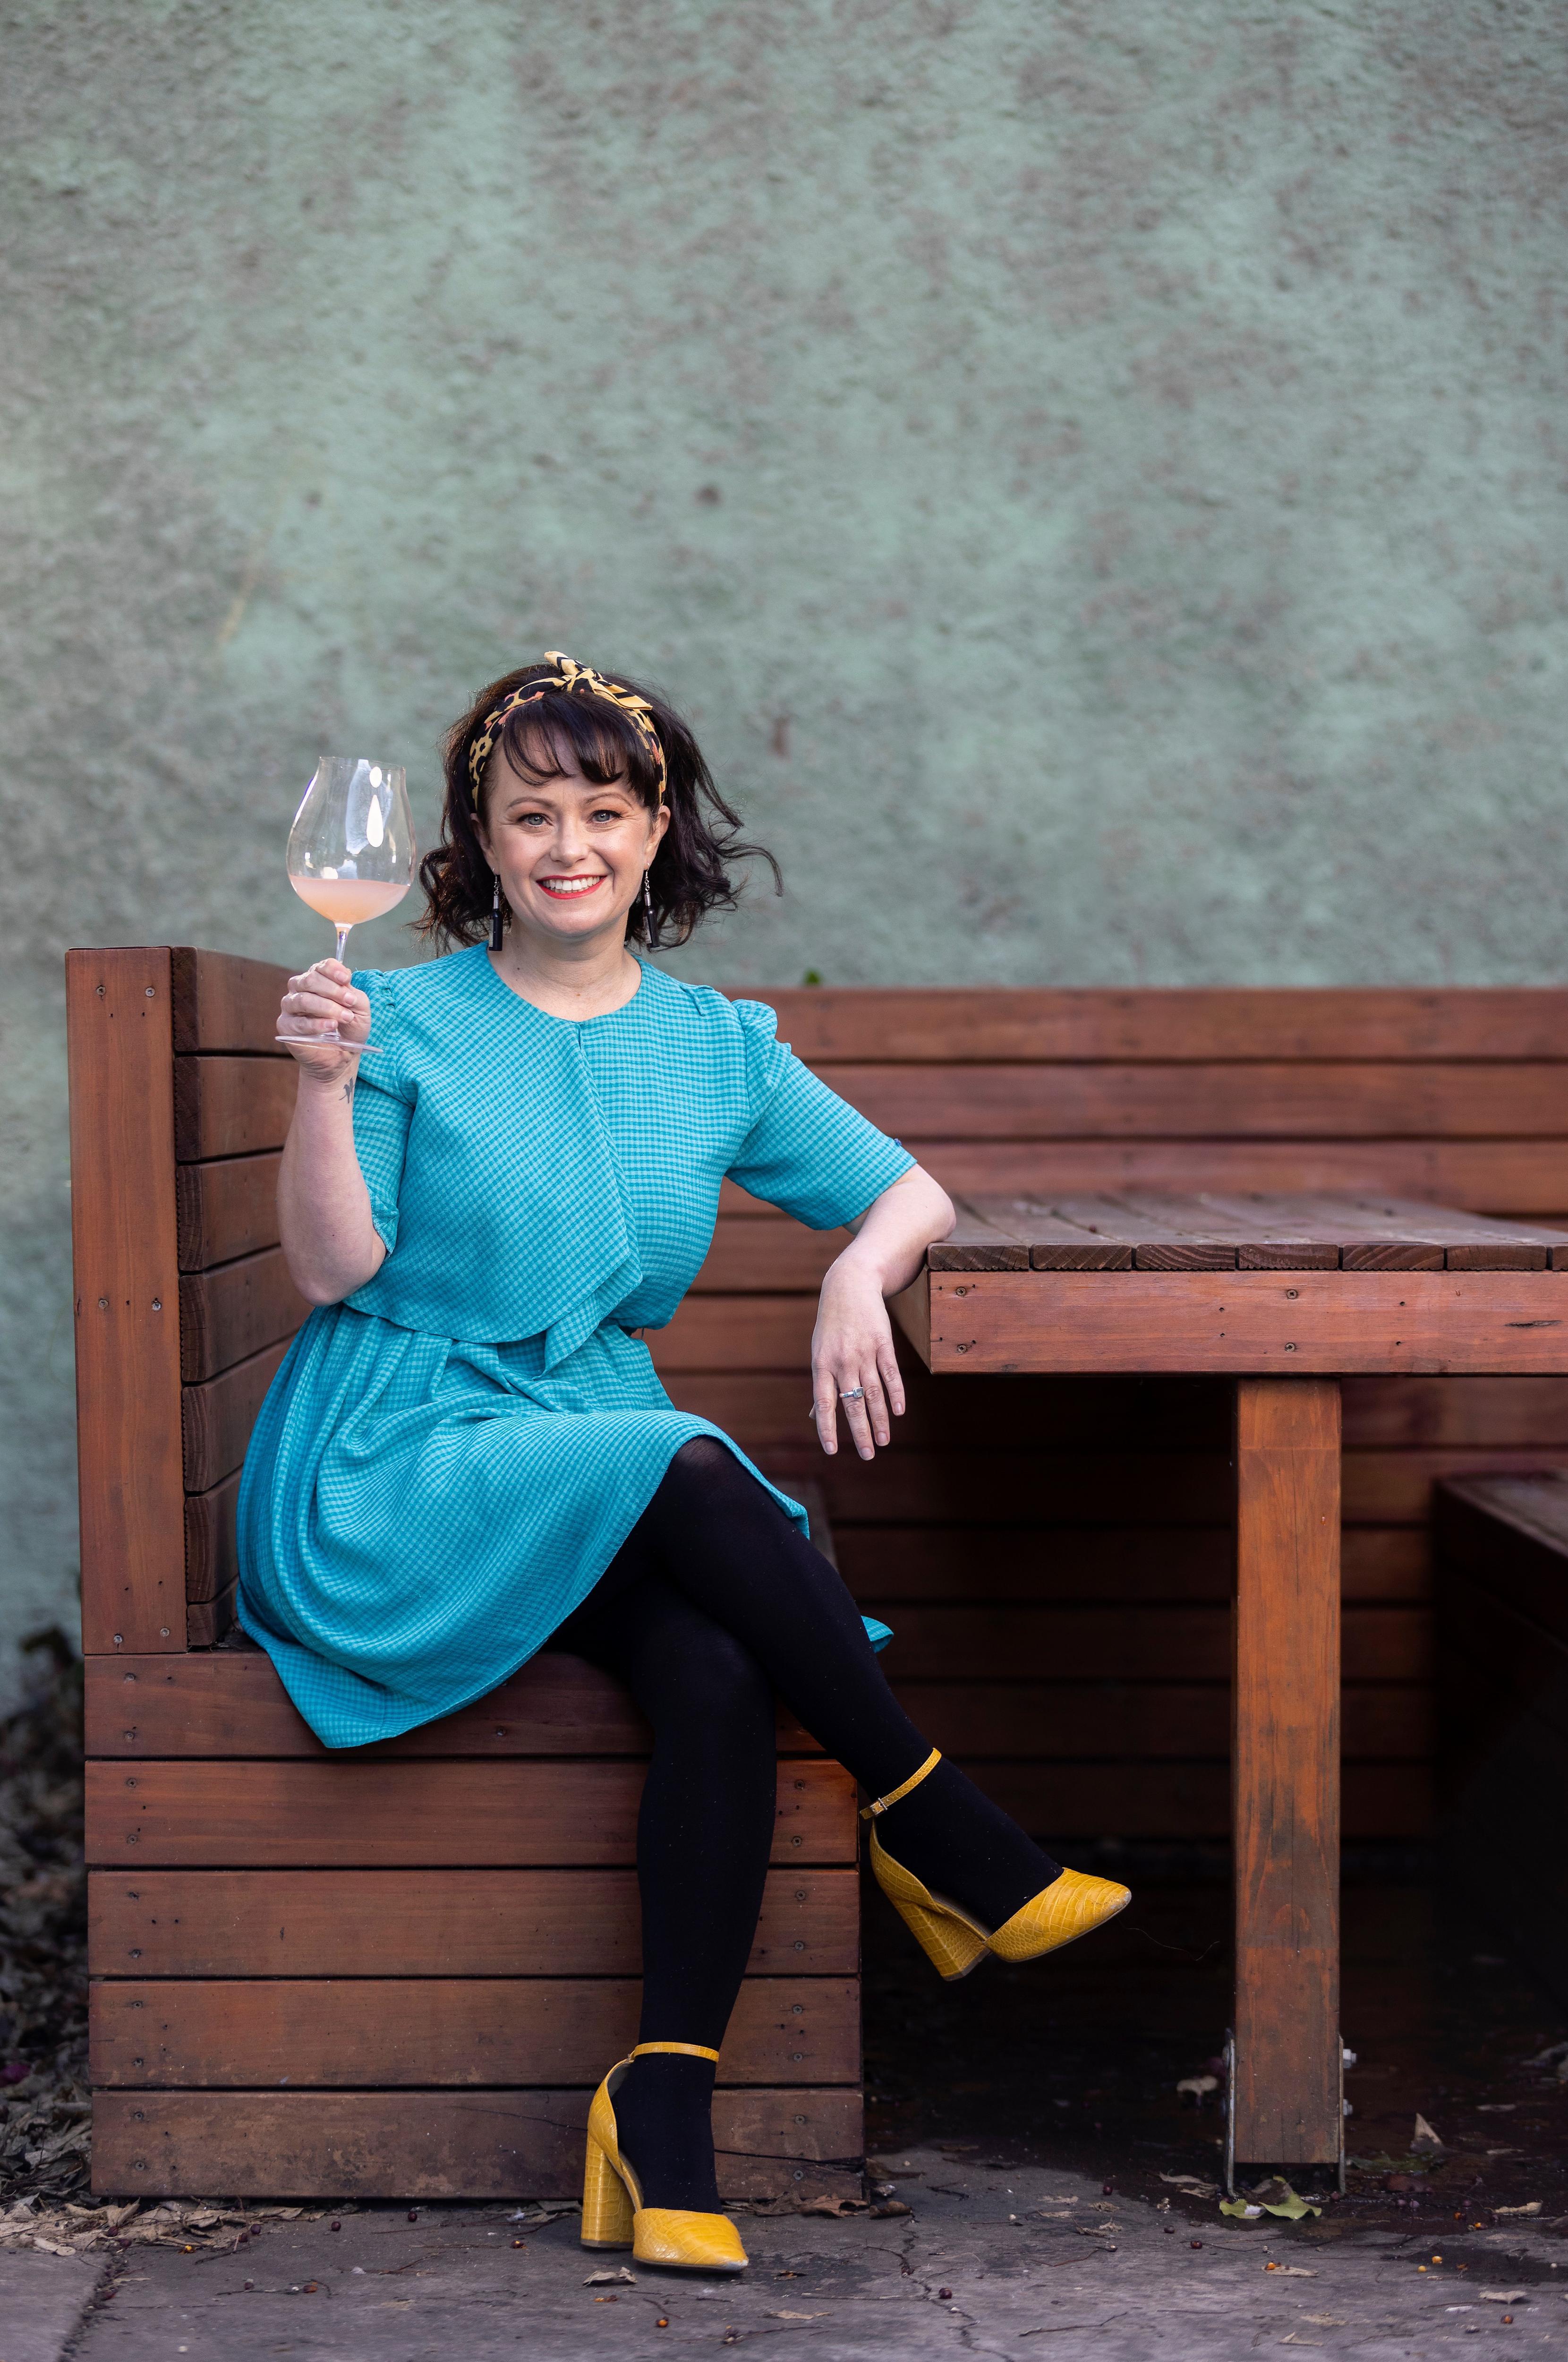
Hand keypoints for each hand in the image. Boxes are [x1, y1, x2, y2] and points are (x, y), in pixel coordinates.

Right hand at [277, 960, 370, 1080]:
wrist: (342, 1056)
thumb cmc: (349, 1029)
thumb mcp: (360, 1010)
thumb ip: (355, 995)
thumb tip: (345, 985)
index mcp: (319, 980)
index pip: (321, 967)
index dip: (333, 970)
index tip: (347, 979)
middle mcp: (301, 989)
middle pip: (310, 979)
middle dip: (333, 990)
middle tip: (350, 1002)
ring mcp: (290, 1007)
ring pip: (303, 999)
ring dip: (327, 1007)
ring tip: (344, 1018)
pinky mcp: (285, 1026)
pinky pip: (298, 1022)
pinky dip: (316, 1024)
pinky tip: (331, 1027)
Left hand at [810, 1252, 905, 1459]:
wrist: (849, 1285)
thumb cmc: (831, 1325)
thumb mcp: (819, 1351)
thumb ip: (822, 1384)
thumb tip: (815, 1416)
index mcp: (822, 1365)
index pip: (824, 1403)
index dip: (827, 1427)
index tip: (832, 1450)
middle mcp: (842, 1361)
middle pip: (852, 1403)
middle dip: (860, 1432)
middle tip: (867, 1455)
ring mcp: (864, 1353)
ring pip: (874, 1393)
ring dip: (880, 1420)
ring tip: (884, 1441)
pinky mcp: (884, 1345)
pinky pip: (891, 1375)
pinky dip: (896, 1394)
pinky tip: (899, 1412)